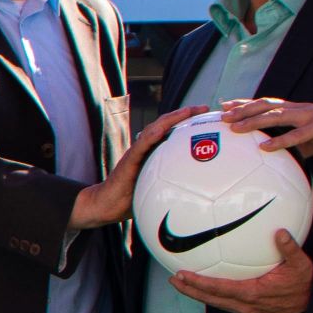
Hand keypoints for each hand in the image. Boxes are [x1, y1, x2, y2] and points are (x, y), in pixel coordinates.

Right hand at [69, 106, 205, 230]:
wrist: (106, 205)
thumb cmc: (129, 200)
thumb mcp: (156, 191)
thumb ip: (172, 188)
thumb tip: (195, 196)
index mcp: (153, 153)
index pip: (172, 131)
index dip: (187, 121)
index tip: (206, 116)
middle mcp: (145, 148)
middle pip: (166, 124)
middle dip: (185, 113)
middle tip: (204, 107)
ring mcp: (136, 152)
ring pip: (155, 129)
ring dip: (171, 118)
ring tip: (187, 111)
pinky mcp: (128, 161)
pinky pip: (141, 146)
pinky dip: (151, 136)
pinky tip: (162, 129)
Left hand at [172, 230, 312, 312]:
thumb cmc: (306, 283)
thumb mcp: (301, 264)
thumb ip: (289, 249)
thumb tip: (280, 232)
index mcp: (253, 294)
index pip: (219, 289)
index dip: (199, 283)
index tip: (183, 275)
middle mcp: (245, 305)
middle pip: (211, 299)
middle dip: (190, 290)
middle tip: (173, 280)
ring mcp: (246, 310)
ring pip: (216, 303)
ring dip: (197, 294)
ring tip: (181, 283)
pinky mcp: (248, 311)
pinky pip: (224, 303)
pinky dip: (211, 295)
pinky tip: (203, 287)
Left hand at [224, 97, 312, 156]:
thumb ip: (295, 145)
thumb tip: (280, 157)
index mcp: (297, 110)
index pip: (266, 104)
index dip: (245, 103)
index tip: (225, 106)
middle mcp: (300, 109)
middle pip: (265, 106)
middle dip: (242, 109)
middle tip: (222, 115)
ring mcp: (310, 116)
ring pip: (277, 116)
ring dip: (254, 122)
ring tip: (236, 128)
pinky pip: (298, 135)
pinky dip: (281, 141)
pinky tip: (266, 148)